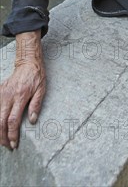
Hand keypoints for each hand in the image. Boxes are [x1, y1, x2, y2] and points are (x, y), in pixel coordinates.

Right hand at [0, 31, 45, 149]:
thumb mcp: (41, 89)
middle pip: (0, 121)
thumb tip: (32, 120)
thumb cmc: (36, 77)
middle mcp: (9, 96)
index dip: (12, 134)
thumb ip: (36, 105)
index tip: (14, 143)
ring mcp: (2, 94)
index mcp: (20, 97)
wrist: (27, 63)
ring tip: (2, 139)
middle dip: (2, 136)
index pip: (13, 120)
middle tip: (7, 146)